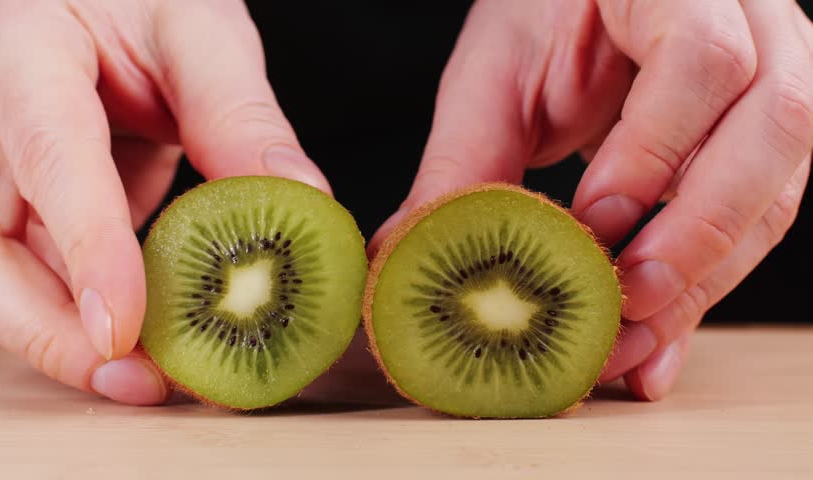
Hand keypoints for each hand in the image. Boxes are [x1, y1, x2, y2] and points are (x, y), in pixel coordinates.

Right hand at [0, 0, 328, 404]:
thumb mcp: (194, 27)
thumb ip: (237, 112)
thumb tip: (303, 202)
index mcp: (21, 49)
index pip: (48, 153)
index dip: (86, 245)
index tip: (122, 327)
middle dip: (51, 330)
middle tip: (138, 382)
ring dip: (63, 334)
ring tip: (151, 375)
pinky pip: (22, 266)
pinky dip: (77, 307)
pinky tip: (136, 330)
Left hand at [371, 0, 811, 399]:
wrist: (585, 9)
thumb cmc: (542, 22)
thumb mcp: (494, 77)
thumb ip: (465, 161)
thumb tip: (415, 251)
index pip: (699, 58)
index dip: (649, 152)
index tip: (591, 225)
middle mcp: (753, 27)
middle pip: (773, 127)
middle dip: (697, 233)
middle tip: (623, 302)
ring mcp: (773, 83)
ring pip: (777, 189)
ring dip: (703, 277)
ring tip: (628, 339)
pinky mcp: (763, 146)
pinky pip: (759, 221)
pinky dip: (703, 286)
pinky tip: (655, 338)